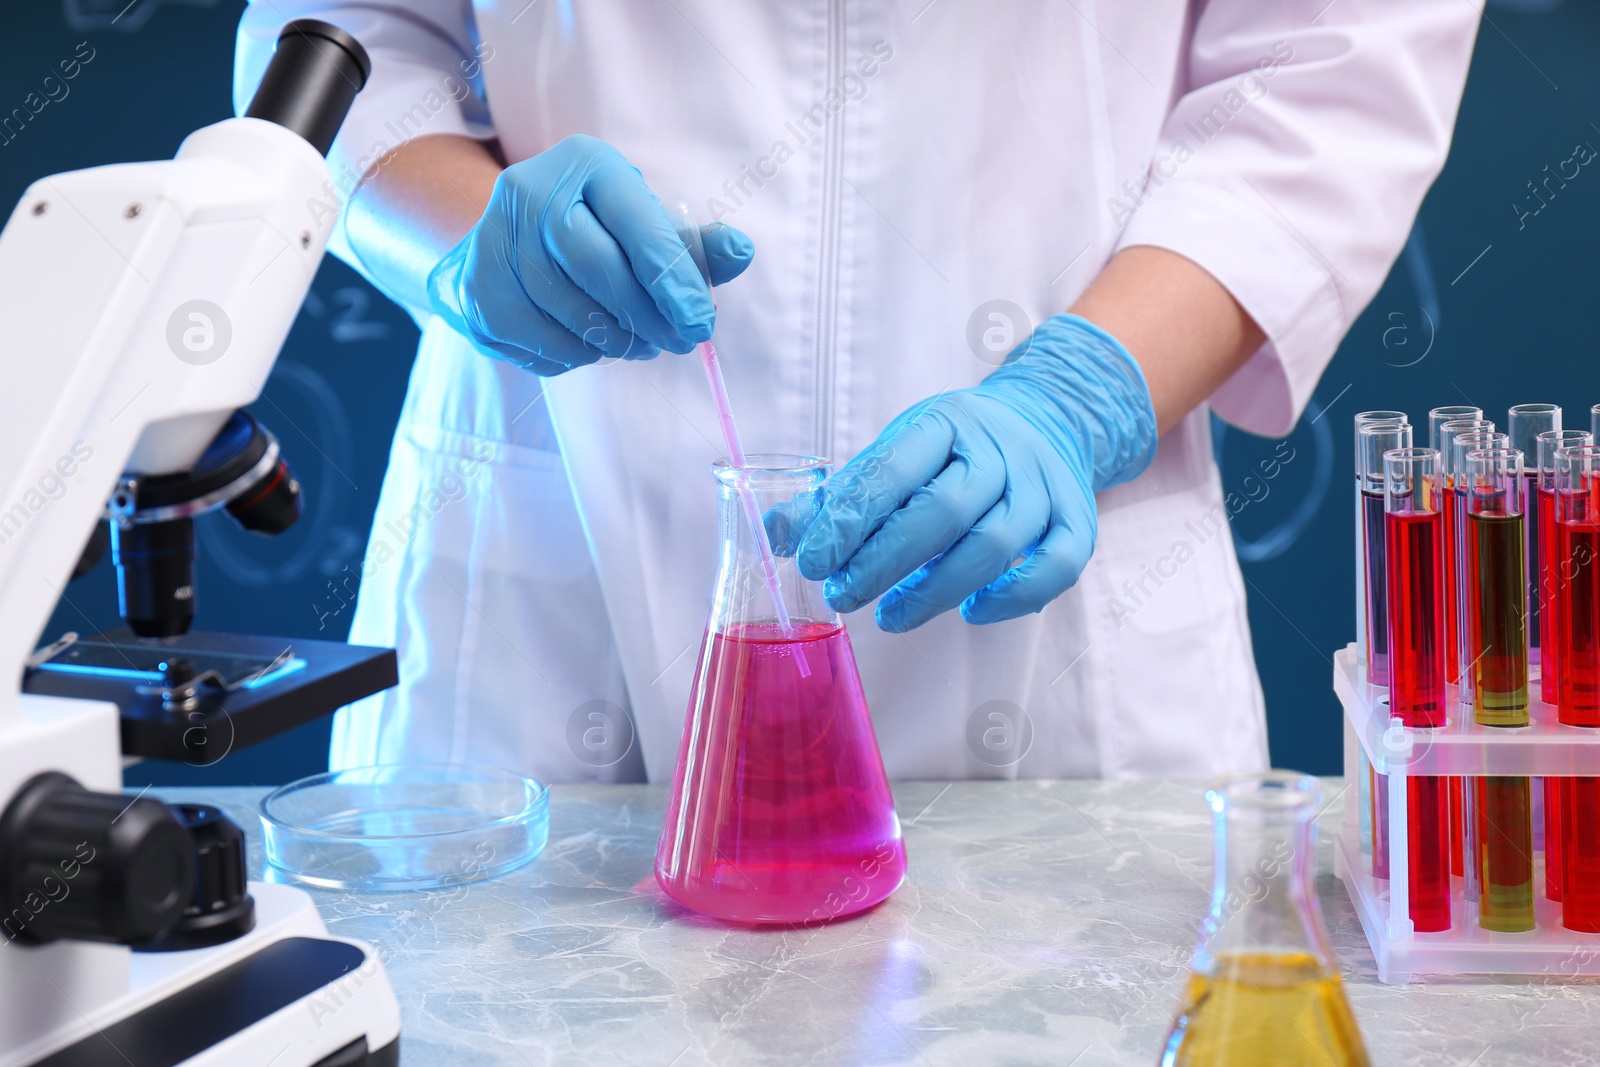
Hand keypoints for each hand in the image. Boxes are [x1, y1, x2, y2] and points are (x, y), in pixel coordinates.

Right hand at [425, 134, 753, 374]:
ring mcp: (492, 241)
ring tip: (637, 343)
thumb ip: (692, 244)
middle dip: (648, 318)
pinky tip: (590, 343)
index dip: (675, 282)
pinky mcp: (475, 292)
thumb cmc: (594, 230)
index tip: (702, 325)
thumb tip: (740, 252)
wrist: (503, 237)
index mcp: (586, 164)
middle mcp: (530, 192)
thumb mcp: (644, 222)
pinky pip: (541, 344)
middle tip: (676, 342)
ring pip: (571, 316)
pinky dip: (577, 356)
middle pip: (600, 272)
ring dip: (617, 343)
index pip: (638, 227)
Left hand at [787, 314, 1157, 631]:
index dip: (848, 520)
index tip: (813, 562)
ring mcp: (1044, 485)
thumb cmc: (953, 450)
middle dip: (885, 562)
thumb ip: (839, 496)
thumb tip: (776, 535)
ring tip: (891, 616)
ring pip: (997, 543)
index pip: (893, 470)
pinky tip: (970, 612)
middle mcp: (1000, 449)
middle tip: (844, 596)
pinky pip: (1058, 566)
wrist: (1045, 419)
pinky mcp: (1077, 520)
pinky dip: (1013, 597)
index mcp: (945, 422)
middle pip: (944, 510)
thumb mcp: (896, 453)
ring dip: (937, 590)